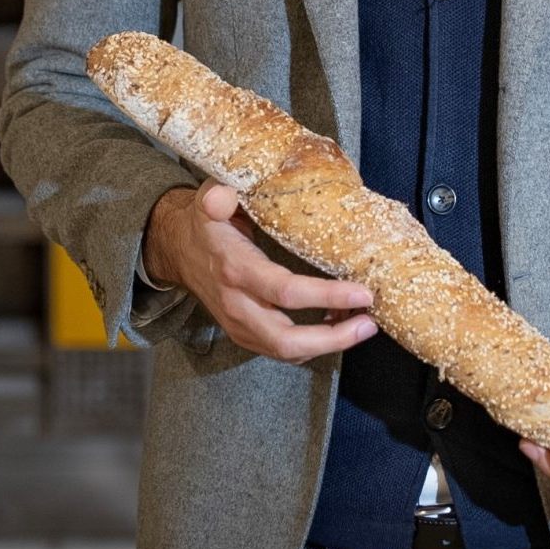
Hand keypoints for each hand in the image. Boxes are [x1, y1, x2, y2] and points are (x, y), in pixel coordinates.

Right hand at [142, 181, 376, 362]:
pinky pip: (282, 350)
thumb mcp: (207, 200)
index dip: (326, 296)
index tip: (362, 292)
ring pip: (286, 352)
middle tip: (369, 323)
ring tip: (362, 324)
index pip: (285, 292)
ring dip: (329, 343)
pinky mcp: (245, 334)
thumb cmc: (206, 222)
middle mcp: (237, 304)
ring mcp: (240, 325)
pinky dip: (314, 345)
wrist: (179, 249)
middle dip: (333, 338)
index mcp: (235, 269)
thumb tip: (224, 196)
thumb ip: (217, 196)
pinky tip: (337, 324)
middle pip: (287, 340)